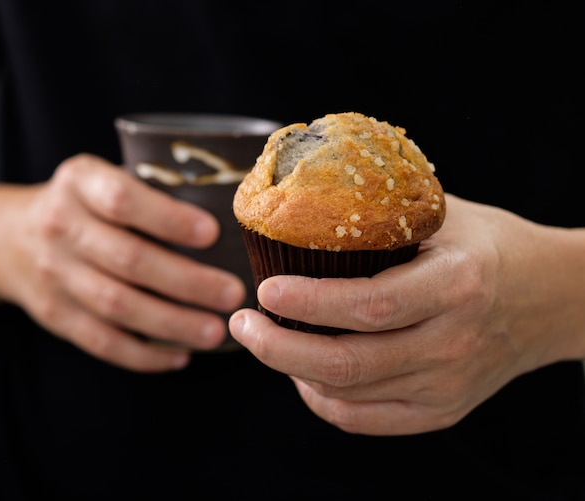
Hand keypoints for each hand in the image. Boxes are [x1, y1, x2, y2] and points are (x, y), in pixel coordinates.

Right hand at [0, 154, 244, 370]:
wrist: (11, 237)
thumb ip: (150, 190)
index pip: (123, 200)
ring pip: (117, 306)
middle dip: (187, 282)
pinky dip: (143, 355)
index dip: (168, 219)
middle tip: (232, 294)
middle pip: (128, 260)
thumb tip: (228, 214)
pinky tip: (180, 355)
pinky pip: (101, 341)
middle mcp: (61, 227)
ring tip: (215, 331)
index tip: (212, 234)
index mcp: (80, 183)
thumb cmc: (84, 205)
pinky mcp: (55, 315)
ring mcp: (54, 274)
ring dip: (172, 323)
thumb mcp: (104, 176)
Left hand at [230, 194, 584, 434]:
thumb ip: (381, 211)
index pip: (371, 305)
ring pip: (350, 395)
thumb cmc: (489, 247)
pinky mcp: (443, 410)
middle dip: (278, 348)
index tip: (264, 290)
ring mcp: (448, 385)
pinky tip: (303, 375)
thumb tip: (306, 195)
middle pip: (350, 363)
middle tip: (241, 324)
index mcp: (457, 285)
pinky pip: (367, 420)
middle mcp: (453, 343)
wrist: (550, 298)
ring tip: (264, 340)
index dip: (310, 302)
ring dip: (292, 370)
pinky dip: (323, 401)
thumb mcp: (444, 213)